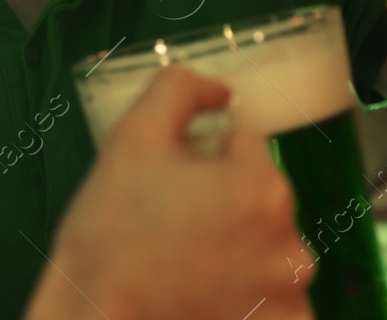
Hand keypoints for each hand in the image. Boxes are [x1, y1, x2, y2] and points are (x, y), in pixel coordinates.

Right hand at [25, 65, 312, 319]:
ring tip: (183, 266)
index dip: (201, 157)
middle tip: (171, 227)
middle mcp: (291, 246)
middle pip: (258, 195)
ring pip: (264, 243)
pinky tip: (203, 296)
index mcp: (264, 189)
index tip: (171, 187)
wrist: (95, 318)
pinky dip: (246, 295)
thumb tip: (221, 91)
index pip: (243, 143)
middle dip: (223, 201)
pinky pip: (271, 296)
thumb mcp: (132, 137)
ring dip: (236, 248)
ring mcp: (290, 298)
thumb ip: (181, 89)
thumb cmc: (111, 232)